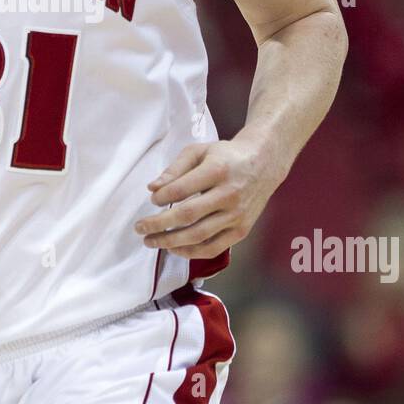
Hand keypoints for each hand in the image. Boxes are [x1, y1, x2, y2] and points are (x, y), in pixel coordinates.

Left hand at [134, 137, 279, 258]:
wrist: (263, 164)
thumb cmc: (226, 156)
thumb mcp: (200, 151)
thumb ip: (175, 168)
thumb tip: (152, 188)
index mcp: (217, 171)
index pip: (182, 189)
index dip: (162, 197)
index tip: (152, 199)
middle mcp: (229, 195)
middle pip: (188, 216)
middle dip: (159, 224)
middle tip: (140, 228)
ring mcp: (237, 216)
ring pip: (199, 236)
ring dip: (171, 242)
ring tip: (151, 241)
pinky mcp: (242, 231)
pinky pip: (214, 248)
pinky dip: (191, 252)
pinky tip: (175, 249)